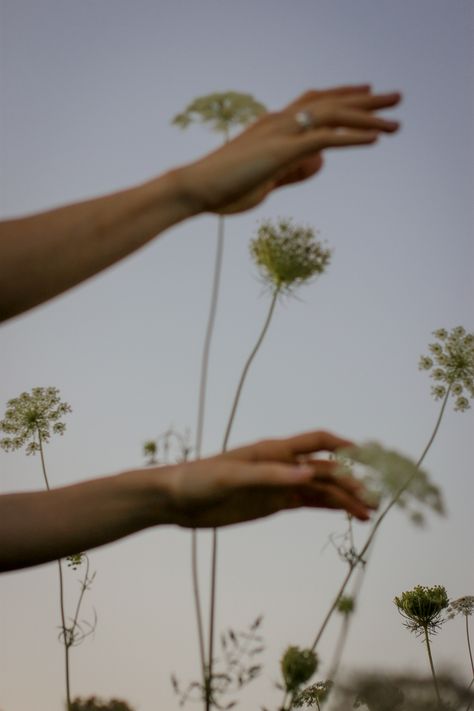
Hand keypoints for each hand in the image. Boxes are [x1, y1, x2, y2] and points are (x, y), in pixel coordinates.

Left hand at [160, 430, 375, 527]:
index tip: (369, 458)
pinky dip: (329, 507)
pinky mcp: (274, 502)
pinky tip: (346, 515)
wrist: (177, 500)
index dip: (343, 446)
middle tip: (373, 501)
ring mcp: (280, 484)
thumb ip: (272, 476)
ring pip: (320, 489)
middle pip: (324, 470)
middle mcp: (282, 465)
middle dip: (350, 483)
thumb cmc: (200, 480)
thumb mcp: (233, 478)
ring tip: (368, 514)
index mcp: (274, 451)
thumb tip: (310, 475)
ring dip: (344, 498)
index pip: (316, 441)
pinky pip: (308, 503)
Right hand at [178, 84, 400, 214]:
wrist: (194, 189)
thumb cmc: (224, 187)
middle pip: (330, 103)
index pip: (313, 103)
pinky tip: (374, 139)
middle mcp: (279, 122)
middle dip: (365, 101)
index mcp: (273, 127)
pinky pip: (323, 139)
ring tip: (395, 121)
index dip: (342, 97)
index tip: (366, 95)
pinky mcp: (280, 151)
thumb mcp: (267, 179)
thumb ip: (293, 170)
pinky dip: (351, 137)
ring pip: (332, 117)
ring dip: (367, 118)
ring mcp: (280, 134)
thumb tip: (320, 163)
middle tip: (396, 97)